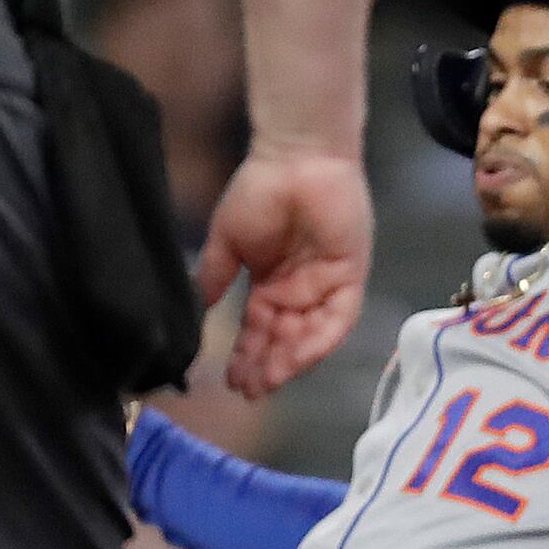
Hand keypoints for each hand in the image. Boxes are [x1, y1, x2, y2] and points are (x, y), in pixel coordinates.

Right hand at [192, 146, 370, 399]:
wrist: (294, 157)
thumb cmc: (259, 189)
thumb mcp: (228, 240)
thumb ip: (216, 277)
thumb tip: (199, 309)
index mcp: (271, 281)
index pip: (258, 329)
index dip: (245, 355)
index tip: (229, 379)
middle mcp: (299, 290)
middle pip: (284, 339)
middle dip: (266, 366)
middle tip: (249, 391)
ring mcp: (326, 284)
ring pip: (309, 335)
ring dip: (289, 361)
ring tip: (267, 382)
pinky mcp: (350, 276)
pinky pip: (337, 318)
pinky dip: (317, 341)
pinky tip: (296, 360)